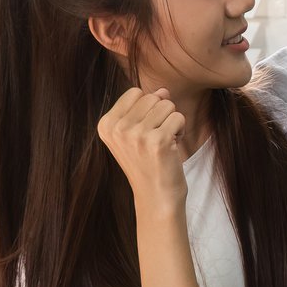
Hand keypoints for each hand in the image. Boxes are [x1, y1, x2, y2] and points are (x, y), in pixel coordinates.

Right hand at [98, 86, 189, 207]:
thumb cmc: (148, 163)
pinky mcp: (157, 141)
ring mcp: (136, 134)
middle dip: (161, 115)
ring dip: (172, 122)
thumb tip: (163, 90)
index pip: (135, 93)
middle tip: (155, 140)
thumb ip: (145, 107)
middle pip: (152, 97)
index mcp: (106, 124)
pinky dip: (180, 131)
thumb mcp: (137, 133)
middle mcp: (117, 128)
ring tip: (163, 144)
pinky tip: (171, 148)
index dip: (147, 109)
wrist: (156, 197)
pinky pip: (178, 117)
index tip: (144, 132)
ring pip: (167, 105)